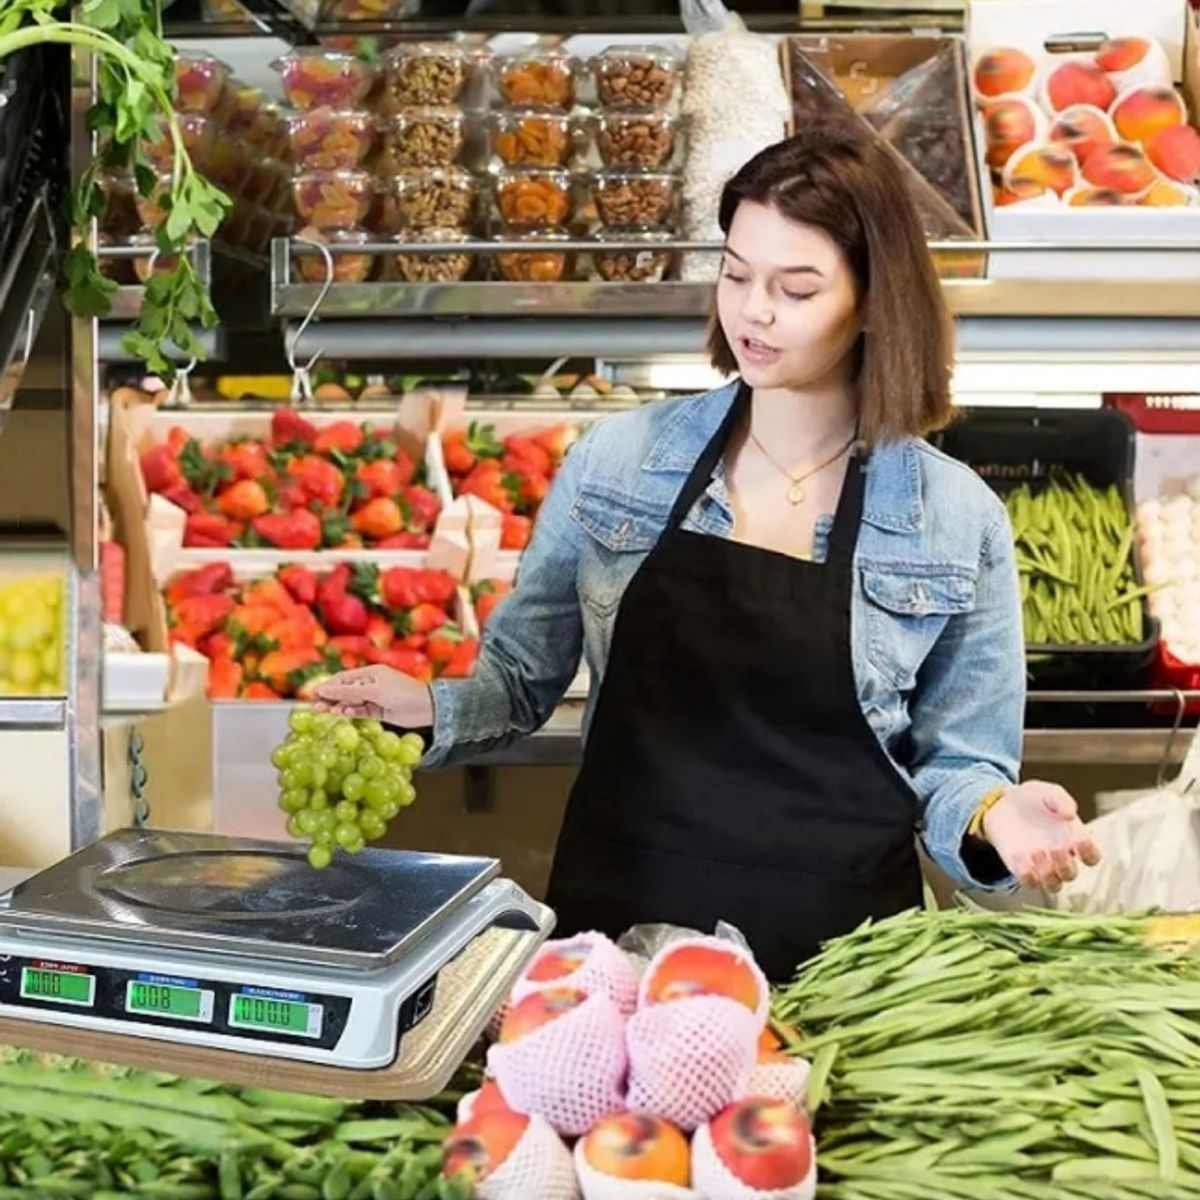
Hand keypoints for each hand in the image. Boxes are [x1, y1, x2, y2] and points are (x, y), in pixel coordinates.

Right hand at [312, 666, 433, 728]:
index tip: (312, 695)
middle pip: (344, 690)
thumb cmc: (402, 693)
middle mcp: (370, 684)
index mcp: (370, 673)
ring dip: (338, 707)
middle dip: (330, 698)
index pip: (343, 678)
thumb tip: (323, 688)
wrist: (427, 708)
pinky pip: (360, 711)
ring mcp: (374, 698)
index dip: (327, 686)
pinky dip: (350, 713)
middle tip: (314, 708)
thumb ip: (348, 691)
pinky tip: (341, 714)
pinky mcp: (378, 711)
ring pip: (350, 702)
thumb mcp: (373, 690)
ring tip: (324, 713)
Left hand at [983, 781, 1101, 892]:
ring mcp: (1041, 865)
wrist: (1002, 802)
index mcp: (1074, 839)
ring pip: (1053, 885)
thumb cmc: (1033, 798)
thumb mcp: (1048, 793)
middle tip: (1055, 848)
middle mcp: (1060, 857)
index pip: (1092, 857)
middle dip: (1065, 865)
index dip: (1090, 854)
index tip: (1081, 841)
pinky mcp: (1022, 868)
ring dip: (1048, 875)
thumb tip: (1070, 814)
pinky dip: (1027, 875)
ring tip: (1036, 851)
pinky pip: (1029, 882)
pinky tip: (1019, 856)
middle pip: (1070, 874)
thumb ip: (1061, 800)